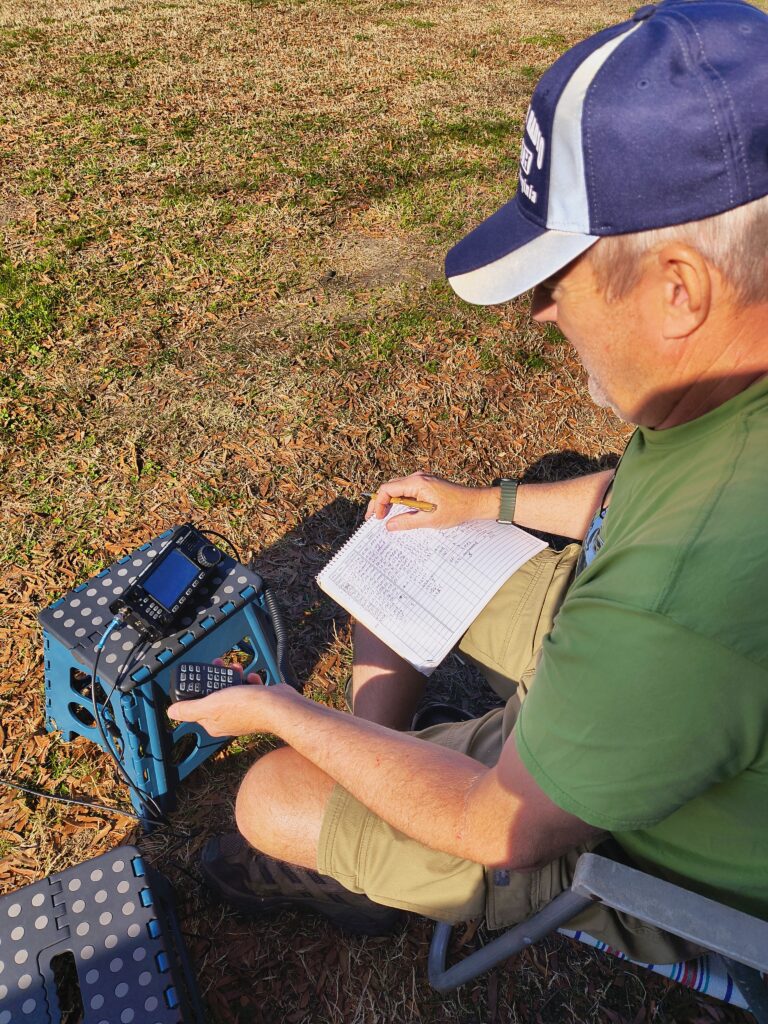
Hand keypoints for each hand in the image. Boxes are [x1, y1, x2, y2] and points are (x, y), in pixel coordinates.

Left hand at [167, 662, 295, 736]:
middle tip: (217, 665)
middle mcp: (228, 719)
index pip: (197, 707)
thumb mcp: (210, 705)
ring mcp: (244, 712)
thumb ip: (190, 709)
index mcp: (213, 723)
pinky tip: (251, 677)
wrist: (279, 706)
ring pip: (232, 690)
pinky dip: (249, 680)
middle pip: (215, 695)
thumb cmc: (247, 706)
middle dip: (215, 678)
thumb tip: (171, 712)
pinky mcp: (258, 704)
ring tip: (236, 668)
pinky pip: (249, 688)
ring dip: (232, 676)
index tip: (198, 677)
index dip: (196, 690)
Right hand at [366, 471, 497, 531]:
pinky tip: (400, 512)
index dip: (379, 503)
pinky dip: (401, 500)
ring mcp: (423, 479)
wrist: (475, 503)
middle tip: (374, 518)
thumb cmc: (456, 510)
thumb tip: (389, 525)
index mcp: (417, 482)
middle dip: (380, 502)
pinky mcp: (427, 484)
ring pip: (398, 488)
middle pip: (390, 487)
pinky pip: (408, 490)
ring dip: (390, 501)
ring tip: (385, 516)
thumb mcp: (429, 520)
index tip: (378, 518)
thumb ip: (407, 522)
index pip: (387, 489)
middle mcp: (418, 477)